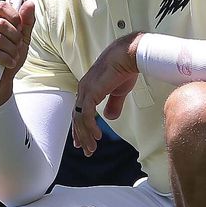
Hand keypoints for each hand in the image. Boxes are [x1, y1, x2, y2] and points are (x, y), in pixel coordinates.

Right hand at [0, 0, 35, 106]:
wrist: (0, 83)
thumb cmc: (9, 59)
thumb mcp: (22, 40)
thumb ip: (26, 22)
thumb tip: (29, 3)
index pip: (0, 6)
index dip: (14, 15)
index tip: (19, 26)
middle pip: (1, 23)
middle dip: (15, 37)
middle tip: (17, 47)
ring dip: (11, 51)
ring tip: (12, 57)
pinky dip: (5, 59)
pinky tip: (8, 64)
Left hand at [72, 34, 141, 155]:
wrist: (129, 56)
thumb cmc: (125, 70)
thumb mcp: (119, 91)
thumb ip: (113, 105)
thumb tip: (109, 118)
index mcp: (88, 89)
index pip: (79, 111)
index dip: (80, 127)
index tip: (82, 141)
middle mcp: (83, 90)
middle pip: (77, 117)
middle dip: (81, 135)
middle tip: (86, 150)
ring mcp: (85, 91)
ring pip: (80, 119)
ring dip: (85, 135)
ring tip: (91, 148)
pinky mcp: (91, 92)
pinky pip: (87, 115)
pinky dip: (90, 127)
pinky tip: (97, 137)